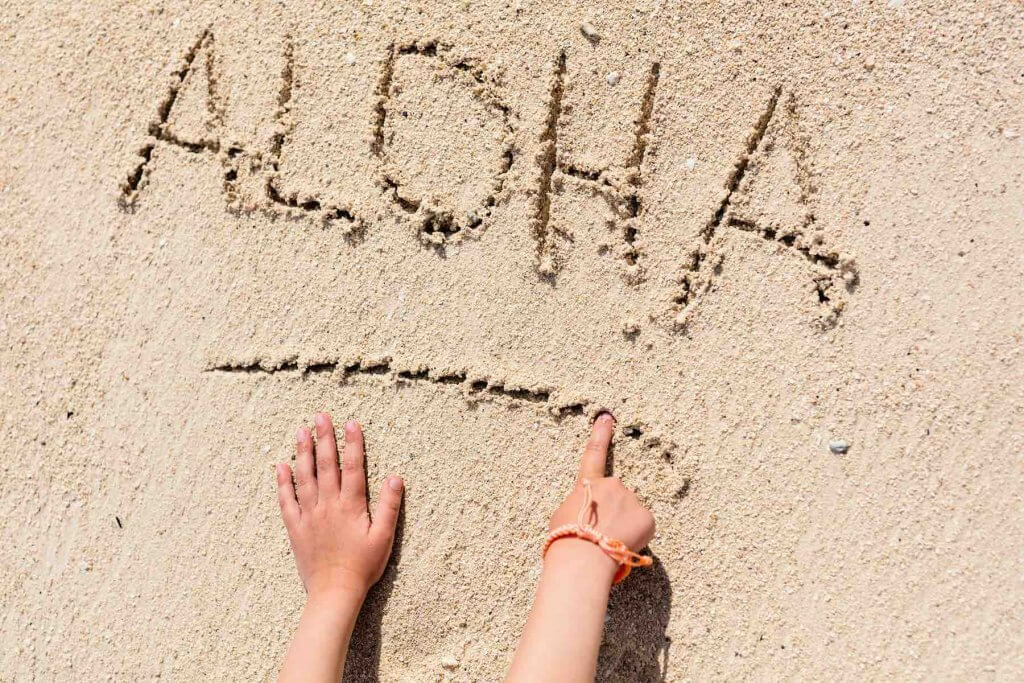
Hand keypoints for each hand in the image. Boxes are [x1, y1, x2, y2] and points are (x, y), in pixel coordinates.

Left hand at [275, 413, 402, 602]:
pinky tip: (280, 466)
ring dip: (303, 453)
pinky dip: (283, 483)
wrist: (334, 592)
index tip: (351, 423)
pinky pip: (286, 501)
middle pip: (326, 465)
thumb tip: (396, 477)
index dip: (352, 444)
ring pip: (304, 477)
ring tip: (301, 431)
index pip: (352, 467)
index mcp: (351, 505)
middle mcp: (328, 505)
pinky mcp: (295, 528)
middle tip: (320, 416)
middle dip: (324, 438)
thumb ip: (390, 506)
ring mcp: (309, 515)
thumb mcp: (384, 537)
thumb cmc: (363, 567)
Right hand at [507, 413, 655, 682]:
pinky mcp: (647, 516)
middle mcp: (612, 485)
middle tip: (600, 535)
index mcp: (588, 485)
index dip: (600, 434)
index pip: (594, 454)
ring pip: (631, 513)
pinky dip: (636, 537)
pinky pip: (643, 526)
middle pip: (617, 498)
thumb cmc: (566, 541)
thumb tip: (589, 512)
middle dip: (613, 513)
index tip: (608, 416)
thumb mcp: (564, 516)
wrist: (582, 559)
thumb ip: (580, 505)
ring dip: (624, 526)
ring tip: (609, 544)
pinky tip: (623, 545)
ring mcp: (631, 499)